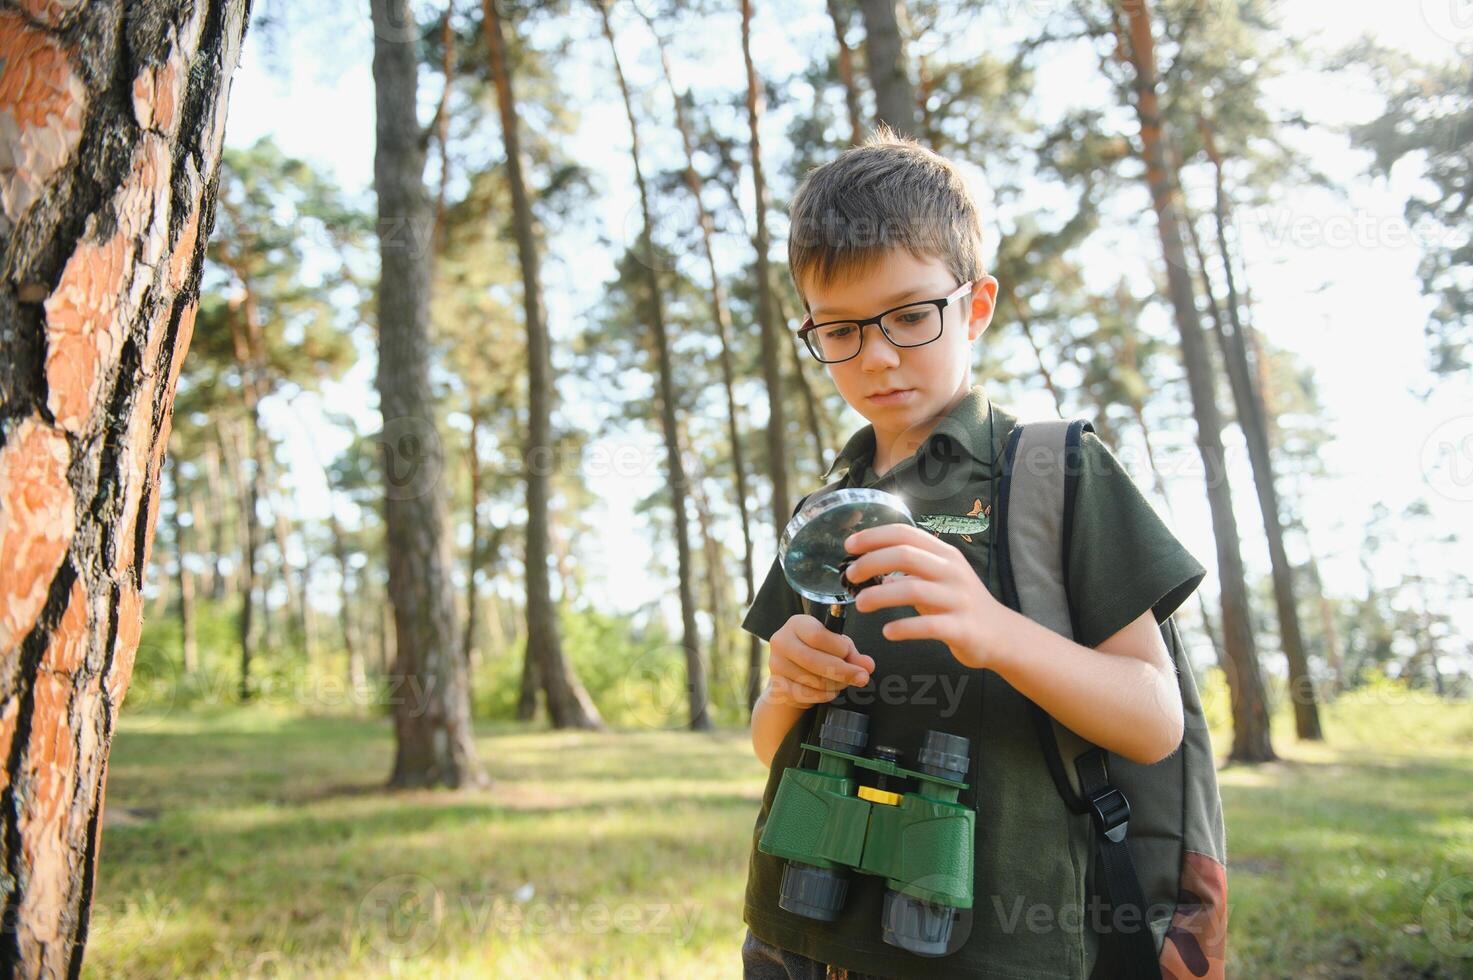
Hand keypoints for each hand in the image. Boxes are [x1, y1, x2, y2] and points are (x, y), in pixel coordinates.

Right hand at [766, 614, 875, 707]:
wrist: (794, 673)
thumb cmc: (818, 653)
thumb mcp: (837, 647)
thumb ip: (853, 655)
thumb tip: (867, 666)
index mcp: (797, 623)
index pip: (817, 635)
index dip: (838, 648)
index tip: (850, 655)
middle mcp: (781, 641)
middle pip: (812, 660)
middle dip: (843, 671)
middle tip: (861, 678)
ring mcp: (776, 664)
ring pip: (811, 680)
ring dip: (834, 685)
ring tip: (842, 682)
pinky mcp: (777, 685)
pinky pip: (805, 694)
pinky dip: (823, 695)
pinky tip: (829, 691)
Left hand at [842, 523, 1002, 668]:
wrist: (1001, 634)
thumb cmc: (961, 603)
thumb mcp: (939, 578)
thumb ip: (911, 570)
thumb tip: (873, 568)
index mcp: (945, 554)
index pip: (906, 534)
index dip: (874, 537)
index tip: (849, 545)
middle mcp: (952, 571)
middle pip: (905, 555)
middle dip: (871, 562)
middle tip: (850, 575)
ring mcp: (958, 599)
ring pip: (913, 589)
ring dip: (880, 595)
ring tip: (860, 604)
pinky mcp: (961, 628)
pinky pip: (928, 625)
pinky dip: (903, 627)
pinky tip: (887, 632)